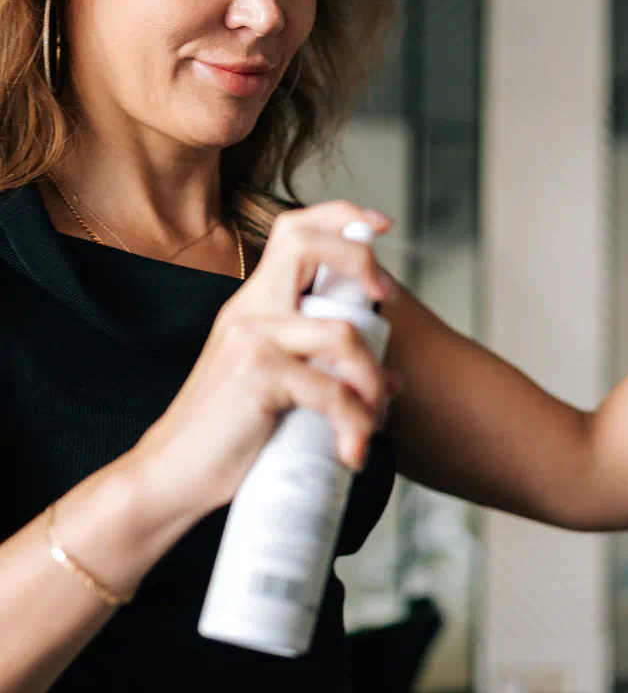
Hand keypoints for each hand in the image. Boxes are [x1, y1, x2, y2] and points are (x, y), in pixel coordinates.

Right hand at [122, 201, 401, 536]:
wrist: (172, 475)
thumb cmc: (228, 433)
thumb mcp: (279, 385)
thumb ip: (326, 369)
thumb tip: (391, 379)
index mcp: (255, 304)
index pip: (294, 231)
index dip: (341, 217)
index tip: (381, 226)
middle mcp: (249, 310)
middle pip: (306, 246)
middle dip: (360, 261)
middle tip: (385, 298)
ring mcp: (250, 340)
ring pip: (340, 333)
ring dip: (370, 380)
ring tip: (372, 421)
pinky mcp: (256, 376)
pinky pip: (331, 390)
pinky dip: (355, 422)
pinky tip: (352, 448)